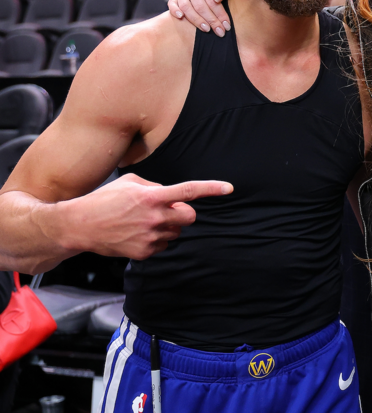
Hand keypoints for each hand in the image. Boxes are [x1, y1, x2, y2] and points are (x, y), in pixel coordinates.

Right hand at [65, 174, 232, 259]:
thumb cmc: (103, 199)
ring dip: (168, 227)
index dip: (211, 188)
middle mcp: (154, 217)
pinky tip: (137, 234)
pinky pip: (163, 246)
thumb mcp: (130, 182)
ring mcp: (149, 237)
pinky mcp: (144, 253)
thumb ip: (155, 186)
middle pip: (189, 217)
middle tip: (167, 210)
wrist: (78, 225)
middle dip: (183, 214)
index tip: (229, 188)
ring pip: (176, 233)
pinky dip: (156, 240)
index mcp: (151, 196)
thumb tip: (171, 195)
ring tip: (143, 222)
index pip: (189, 191)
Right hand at [168, 0, 234, 34]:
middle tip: (219, 32)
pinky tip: (181, 17)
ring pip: (186, 7)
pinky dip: (174, 10)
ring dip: (196, 20)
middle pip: (200, 5)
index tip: (226, 25)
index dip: (220, 14)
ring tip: (206, 29)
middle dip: (211, 20)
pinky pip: (172, 4)